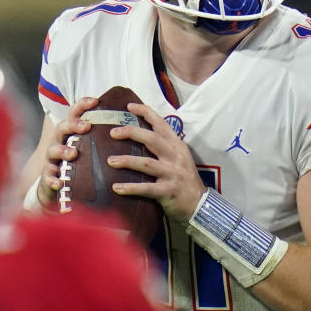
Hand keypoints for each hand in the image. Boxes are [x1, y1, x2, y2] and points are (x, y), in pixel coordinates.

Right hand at [35, 96, 97, 210]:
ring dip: (62, 150)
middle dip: (73, 125)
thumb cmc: (79, 162)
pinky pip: (47, 176)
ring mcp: (51, 158)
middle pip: (62, 127)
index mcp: (70, 132)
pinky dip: (52, 179)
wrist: (57, 184)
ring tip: (73, 153)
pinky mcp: (48, 176)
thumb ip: (104, 137)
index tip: (95, 101)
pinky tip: (59, 183)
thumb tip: (132, 126)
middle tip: (86, 126)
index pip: (75, 114)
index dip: (83, 105)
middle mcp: (59, 141)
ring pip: (53, 150)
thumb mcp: (90, 148)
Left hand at [106, 102, 206, 221]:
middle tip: (113, 133)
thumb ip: (164, 146)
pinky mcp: (167, 191)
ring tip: (110, 161)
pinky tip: (116, 188)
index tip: (129, 107)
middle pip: (152, 139)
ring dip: (127, 161)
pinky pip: (146, 188)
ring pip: (147, 163)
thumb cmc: (185, 179)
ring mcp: (172, 174)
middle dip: (131, 133)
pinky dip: (131, 188)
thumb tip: (140, 135)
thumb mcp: (179, 157)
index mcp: (177, 146)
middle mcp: (175, 157)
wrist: (200, 203)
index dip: (145, 113)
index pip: (161, 123)